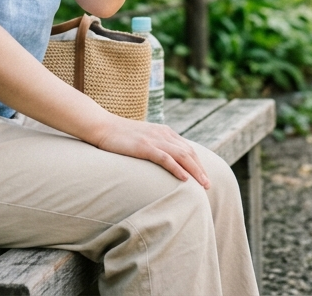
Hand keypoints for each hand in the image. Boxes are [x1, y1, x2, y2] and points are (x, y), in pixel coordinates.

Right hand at [91, 114, 209, 187]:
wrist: (102, 126)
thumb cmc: (120, 135)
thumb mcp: (144, 138)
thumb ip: (156, 145)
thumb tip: (165, 160)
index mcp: (164, 132)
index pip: (188, 149)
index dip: (198, 163)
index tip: (205, 177)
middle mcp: (163, 134)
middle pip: (188, 153)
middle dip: (201, 169)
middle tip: (209, 185)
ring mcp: (154, 139)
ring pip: (181, 156)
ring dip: (195, 171)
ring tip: (203, 184)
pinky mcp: (144, 146)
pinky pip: (165, 158)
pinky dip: (177, 168)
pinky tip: (184, 179)